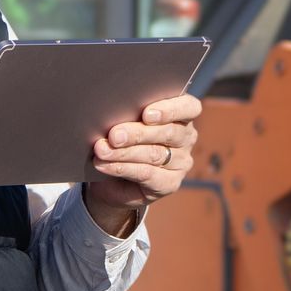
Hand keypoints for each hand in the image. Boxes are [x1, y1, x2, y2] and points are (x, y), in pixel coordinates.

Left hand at [84, 93, 202, 235]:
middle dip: (137, 133)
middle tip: (114, 135)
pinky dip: (122, 168)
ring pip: (154, 154)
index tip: (146, 114)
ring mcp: (181, 162)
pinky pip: (146, 174)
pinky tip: (104, 165)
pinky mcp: (170, 183)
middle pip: (168, 132)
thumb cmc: (121, 140)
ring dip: (124, 152)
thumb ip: (127, 115)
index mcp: (180, 113)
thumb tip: (112, 113)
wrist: (112, 179)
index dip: (170, 110)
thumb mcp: (125, 122)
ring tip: (102, 150)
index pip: (188, 107)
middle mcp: (185, 137)